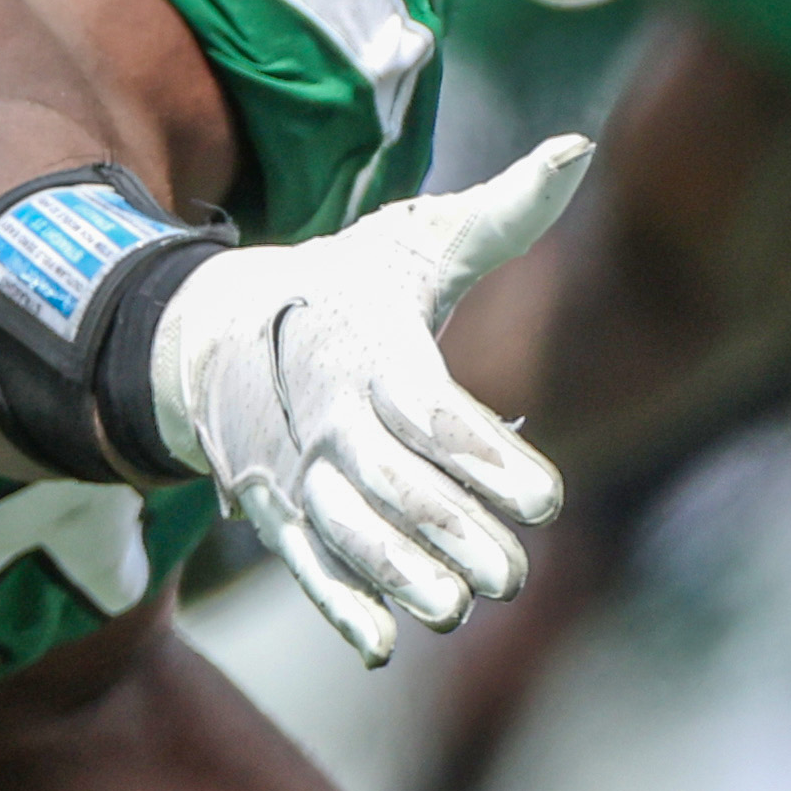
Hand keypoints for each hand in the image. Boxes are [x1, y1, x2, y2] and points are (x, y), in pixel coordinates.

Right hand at [145, 135, 588, 656]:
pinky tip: (383, 643)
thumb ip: (501, 212)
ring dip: (401, 576)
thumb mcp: (414, 240)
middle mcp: (326, 415)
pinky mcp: (274, 512)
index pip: (432, 412)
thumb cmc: (342, 285)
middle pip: (393, 484)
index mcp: (367, 348)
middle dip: (454, 531)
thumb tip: (579, 147)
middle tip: (516, 576)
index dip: (487, 460)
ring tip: (458, 610)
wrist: (211, 329)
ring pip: (348, 532)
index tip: (550, 502)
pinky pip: (306, 564)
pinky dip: (338, 604)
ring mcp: (294, 470)